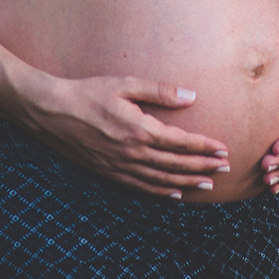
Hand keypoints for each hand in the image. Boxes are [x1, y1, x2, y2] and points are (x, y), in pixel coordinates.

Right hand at [19, 72, 230, 198]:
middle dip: (203, 165)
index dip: (204, 146)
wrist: (53, 112)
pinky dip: (161, 192)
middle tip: (225, 167)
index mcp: (140, 129)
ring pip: (162, 179)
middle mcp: (133, 152)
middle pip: (176, 164)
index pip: (180, 142)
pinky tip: (174, 194)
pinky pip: (142, 187)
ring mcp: (121, 166)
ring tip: (208, 183)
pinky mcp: (110, 173)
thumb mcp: (125, 85)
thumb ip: (159, 91)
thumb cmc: (89, 92)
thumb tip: (191, 96)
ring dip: (187, 182)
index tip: (223, 148)